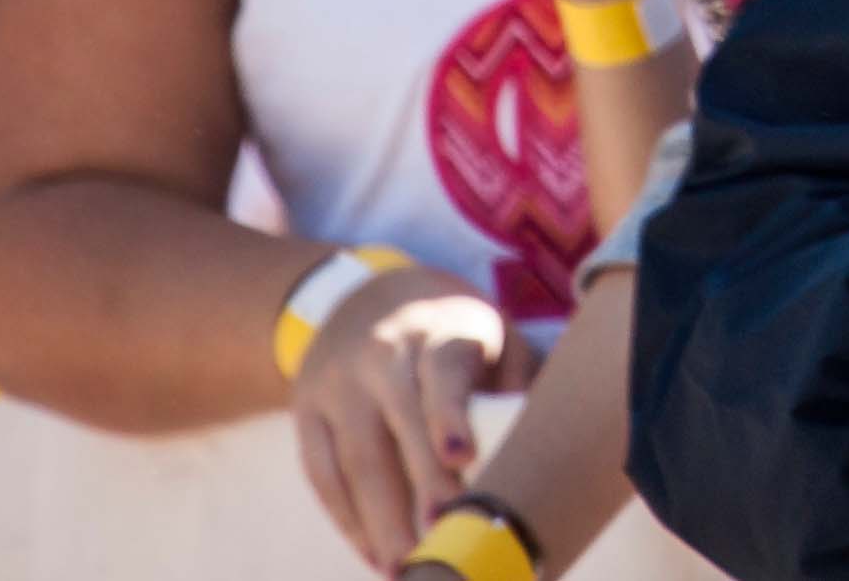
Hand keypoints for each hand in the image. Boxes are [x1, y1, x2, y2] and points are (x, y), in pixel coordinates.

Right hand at [290, 267, 535, 572]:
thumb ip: (518, 380)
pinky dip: (346, 519)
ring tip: (405, 567)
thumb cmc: (454, 331)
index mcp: (438, 329)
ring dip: (378, 520)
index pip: (441, 371)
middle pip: (396, 424)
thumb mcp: (494, 333)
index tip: (463, 456)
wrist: (365, 295)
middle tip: (442, 539)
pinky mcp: (306, 411)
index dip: (449, 413)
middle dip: (418, 487)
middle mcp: (381, 352)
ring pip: (352, 457)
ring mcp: (336, 382)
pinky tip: (374, 553)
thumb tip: (542, 439)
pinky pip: (321, 472)